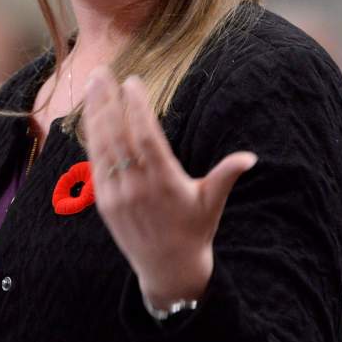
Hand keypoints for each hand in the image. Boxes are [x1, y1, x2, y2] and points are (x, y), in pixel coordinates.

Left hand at [84, 67, 256, 307]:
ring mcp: (118, 195)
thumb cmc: (195, 229)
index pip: (146, 137)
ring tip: (92, 84)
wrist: (168, 269)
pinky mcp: (104, 203)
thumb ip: (226, 175)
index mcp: (166, 183)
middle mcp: (138, 188)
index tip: (132, 82)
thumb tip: (251, 157)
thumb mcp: (212, 202)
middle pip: (118, 136)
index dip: (137, 108)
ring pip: (102, 147)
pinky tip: (90, 116)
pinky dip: (91, 138)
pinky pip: (95, 164)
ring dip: (94, 113)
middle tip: (102, 72)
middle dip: (108, 101)